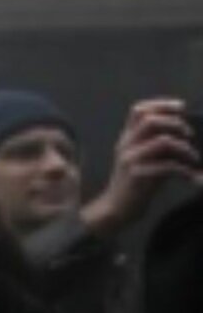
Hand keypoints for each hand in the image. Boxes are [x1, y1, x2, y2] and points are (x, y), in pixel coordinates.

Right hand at [83, 98, 201, 236]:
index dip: (162, 105)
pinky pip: (168, 167)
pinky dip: (186, 171)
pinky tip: (194, 178)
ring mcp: (131, 159)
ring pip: (162, 141)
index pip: (139, 110)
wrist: (118, 208)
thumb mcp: (144, 158)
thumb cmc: (136, 183)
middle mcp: (126, 144)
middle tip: (189, 136)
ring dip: (185, 149)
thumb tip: (185, 134)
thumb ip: (157, 145)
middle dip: (176, 125)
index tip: (182, 108)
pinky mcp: (139, 176)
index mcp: (127, 137)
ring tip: (194, 159)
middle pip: (151, 121)